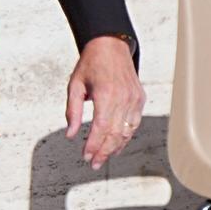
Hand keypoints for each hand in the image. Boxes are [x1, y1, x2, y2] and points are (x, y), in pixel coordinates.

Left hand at [66, 35, 145, 170]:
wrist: (111, 45)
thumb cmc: (90, 64)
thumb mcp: (74, 85)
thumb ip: (73, 111)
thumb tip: (71, 134)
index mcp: (106, 94)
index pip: (101, 128)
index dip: (94, 145)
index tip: (86, 156)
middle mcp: (123, 98)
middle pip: (115, 133)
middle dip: (104, 152)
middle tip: (94, 163)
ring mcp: (134, 99)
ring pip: (127, 131)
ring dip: (115, 147)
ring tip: (104, 158)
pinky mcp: (139, 98)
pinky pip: (134, 123)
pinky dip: (126, 136)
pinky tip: (117, 144)